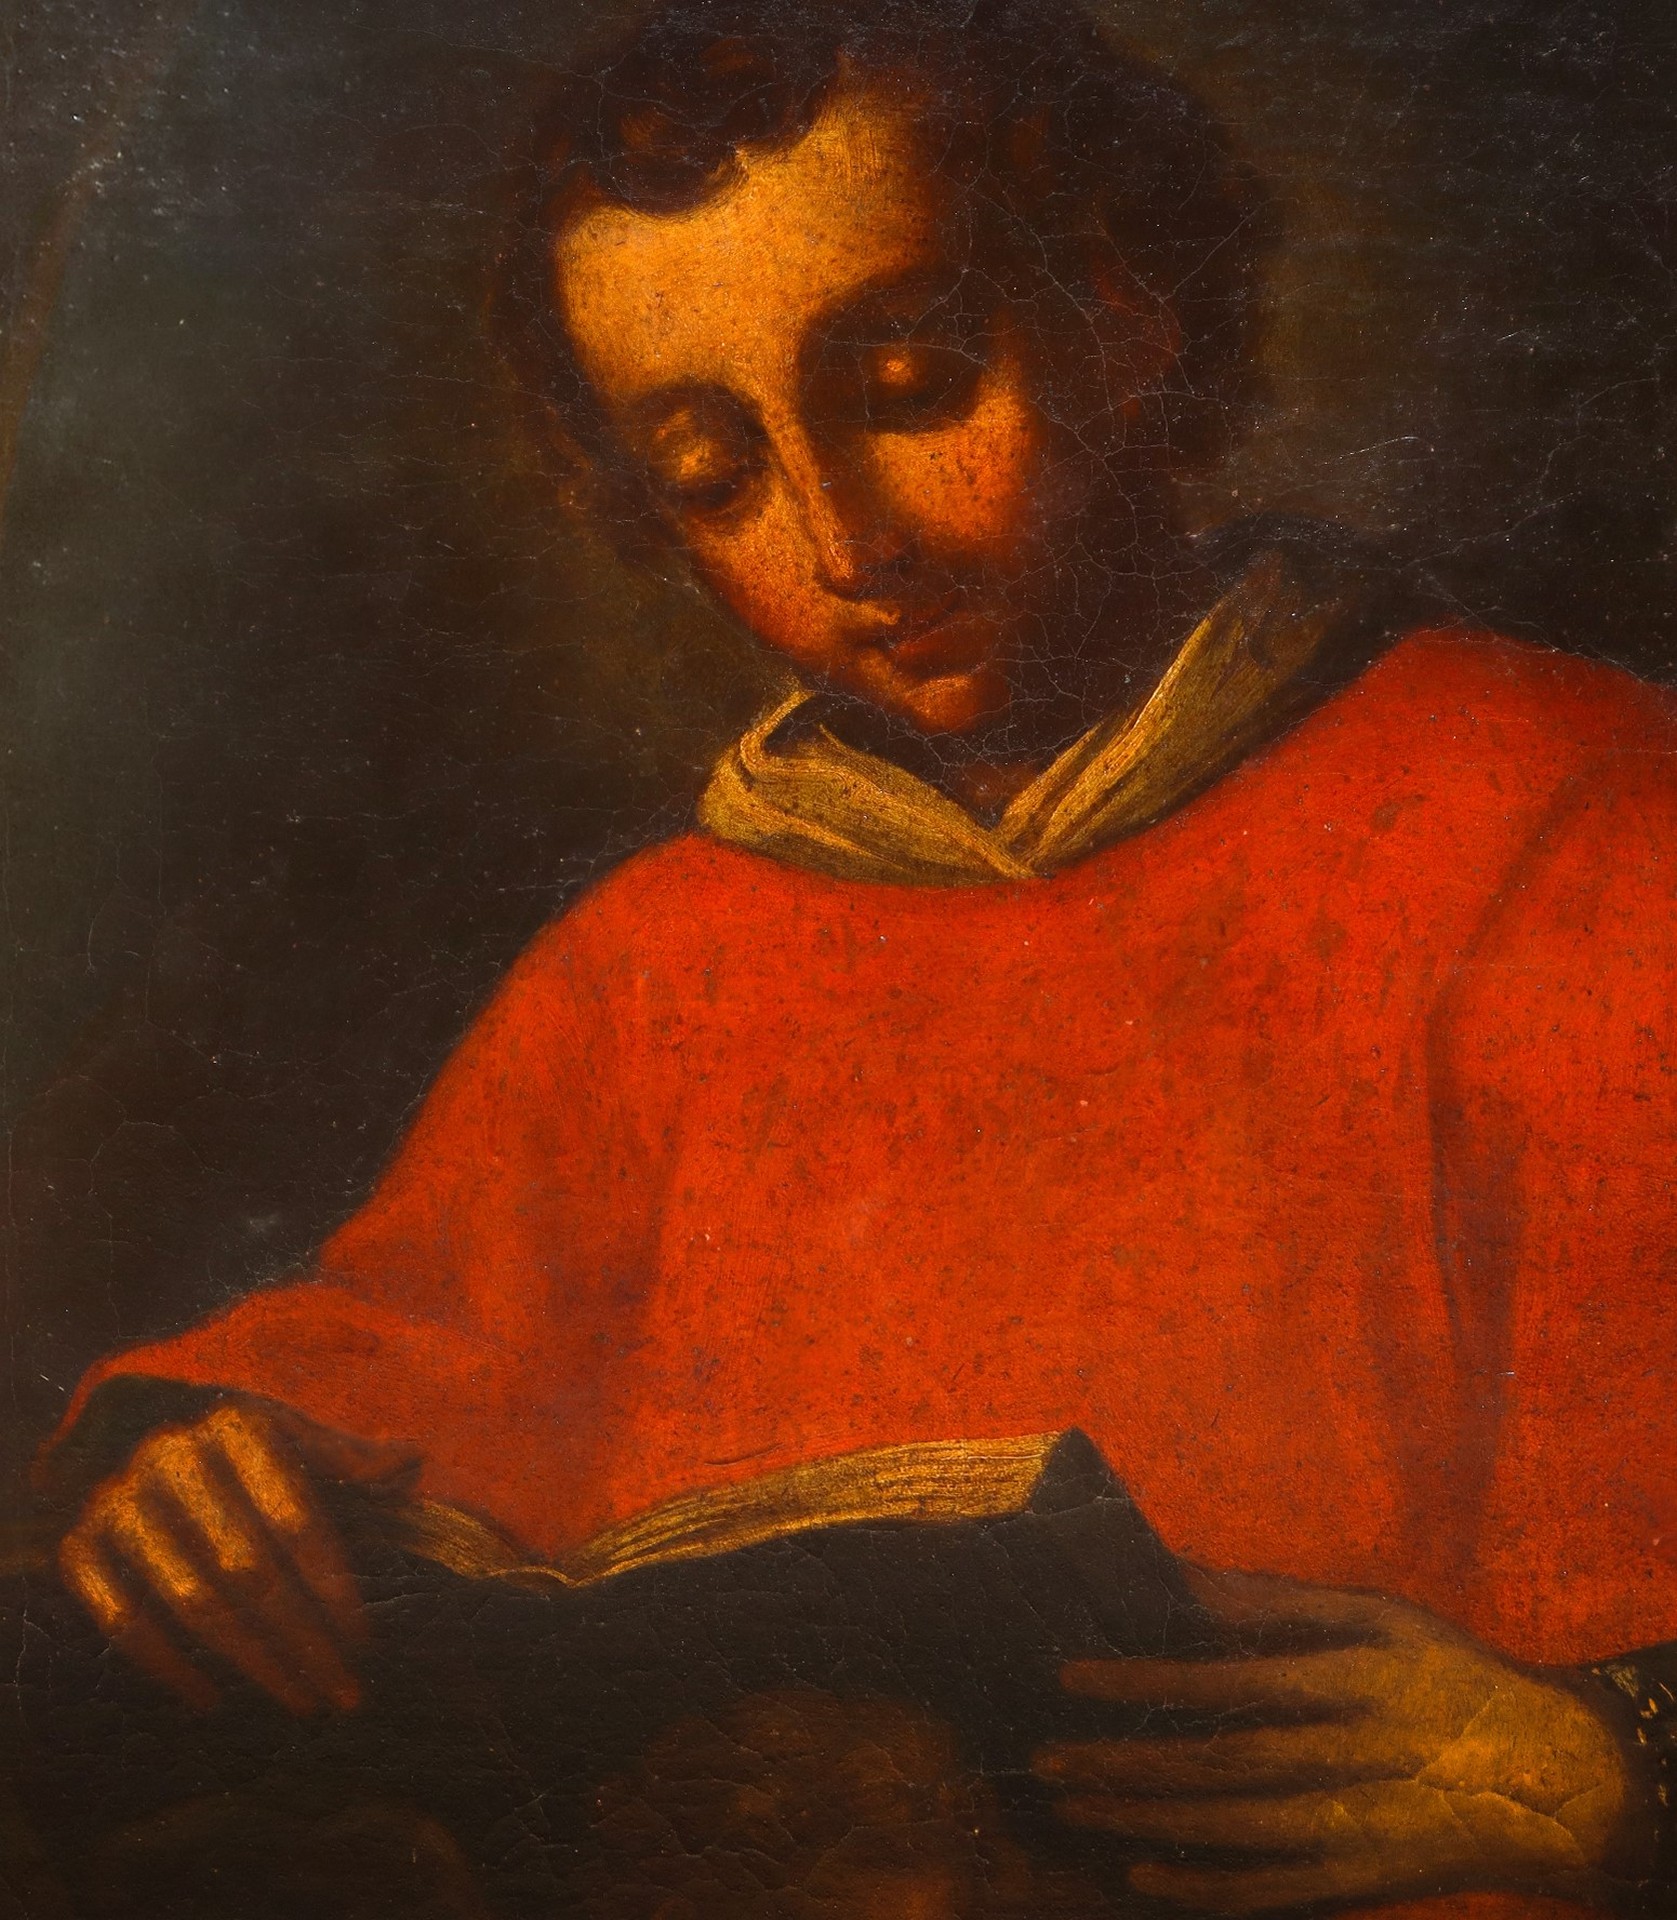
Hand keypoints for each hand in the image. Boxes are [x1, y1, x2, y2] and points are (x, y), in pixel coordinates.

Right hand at [59, 1399, 415, 1716]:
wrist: (133, 1436)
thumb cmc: (240, 1448)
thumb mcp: (294, 1434)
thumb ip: (349, 1457)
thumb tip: (411, 1462)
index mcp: (236, 1426)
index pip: (296, 1520)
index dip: (332, 1585)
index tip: (364, 1642)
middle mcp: (170, 1458)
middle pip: (248, 1569)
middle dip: (303, 1639)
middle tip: (343, 1693)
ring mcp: (116, 1502)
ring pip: (191, 1601)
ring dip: (252, 1661)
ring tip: (301, 1700)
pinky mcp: (77, 1545)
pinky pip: (122, 1619)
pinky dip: (168, 1666)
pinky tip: (213, 1700)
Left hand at [1033, 1567, 1643, 1913]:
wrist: (1556, 1784)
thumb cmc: (1449, 1676)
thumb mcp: (1380, 1617)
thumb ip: (1277, 1603)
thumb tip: (1184, 1578)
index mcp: (1354, 1681)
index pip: (1229, 1680)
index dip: (1147, 1681)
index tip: (1072, 1676)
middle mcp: (1352, 1759)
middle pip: (1221, 1764)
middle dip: (1125, 1762)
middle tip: (1047, 1759)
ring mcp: (1358, 1829)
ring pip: (1233, 1830)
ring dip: (1145, 1819)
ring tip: (1072, 1804)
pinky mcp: (1362, 1882)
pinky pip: (1272, 1890)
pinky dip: (1207, 1888)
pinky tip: (1144, 1876)